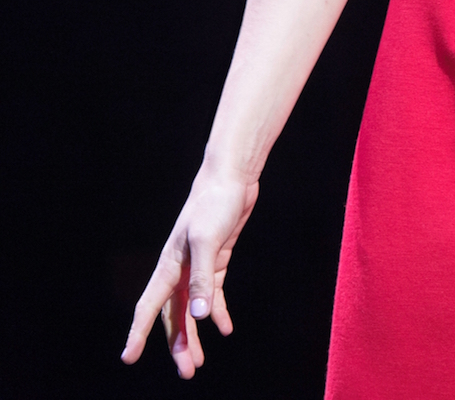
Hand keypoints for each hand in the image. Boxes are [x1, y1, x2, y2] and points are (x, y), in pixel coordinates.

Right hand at [121, 165, 259, 377]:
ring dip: (195, 335)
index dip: (139, 332)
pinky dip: (217, 312)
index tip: (129, 357)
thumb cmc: (214, 204)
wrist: (231, 177)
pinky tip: (225, 328)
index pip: (149, 306)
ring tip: (199, 363)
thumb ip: (202, 277)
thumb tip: (198, 316)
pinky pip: (212, 294)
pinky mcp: (215, 260)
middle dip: (178, 345)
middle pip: (174, 315)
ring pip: (191, 309)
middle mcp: (179, 270)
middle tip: (187, 372)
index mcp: (169, 266)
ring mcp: (197, 266)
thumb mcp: (208, 240)